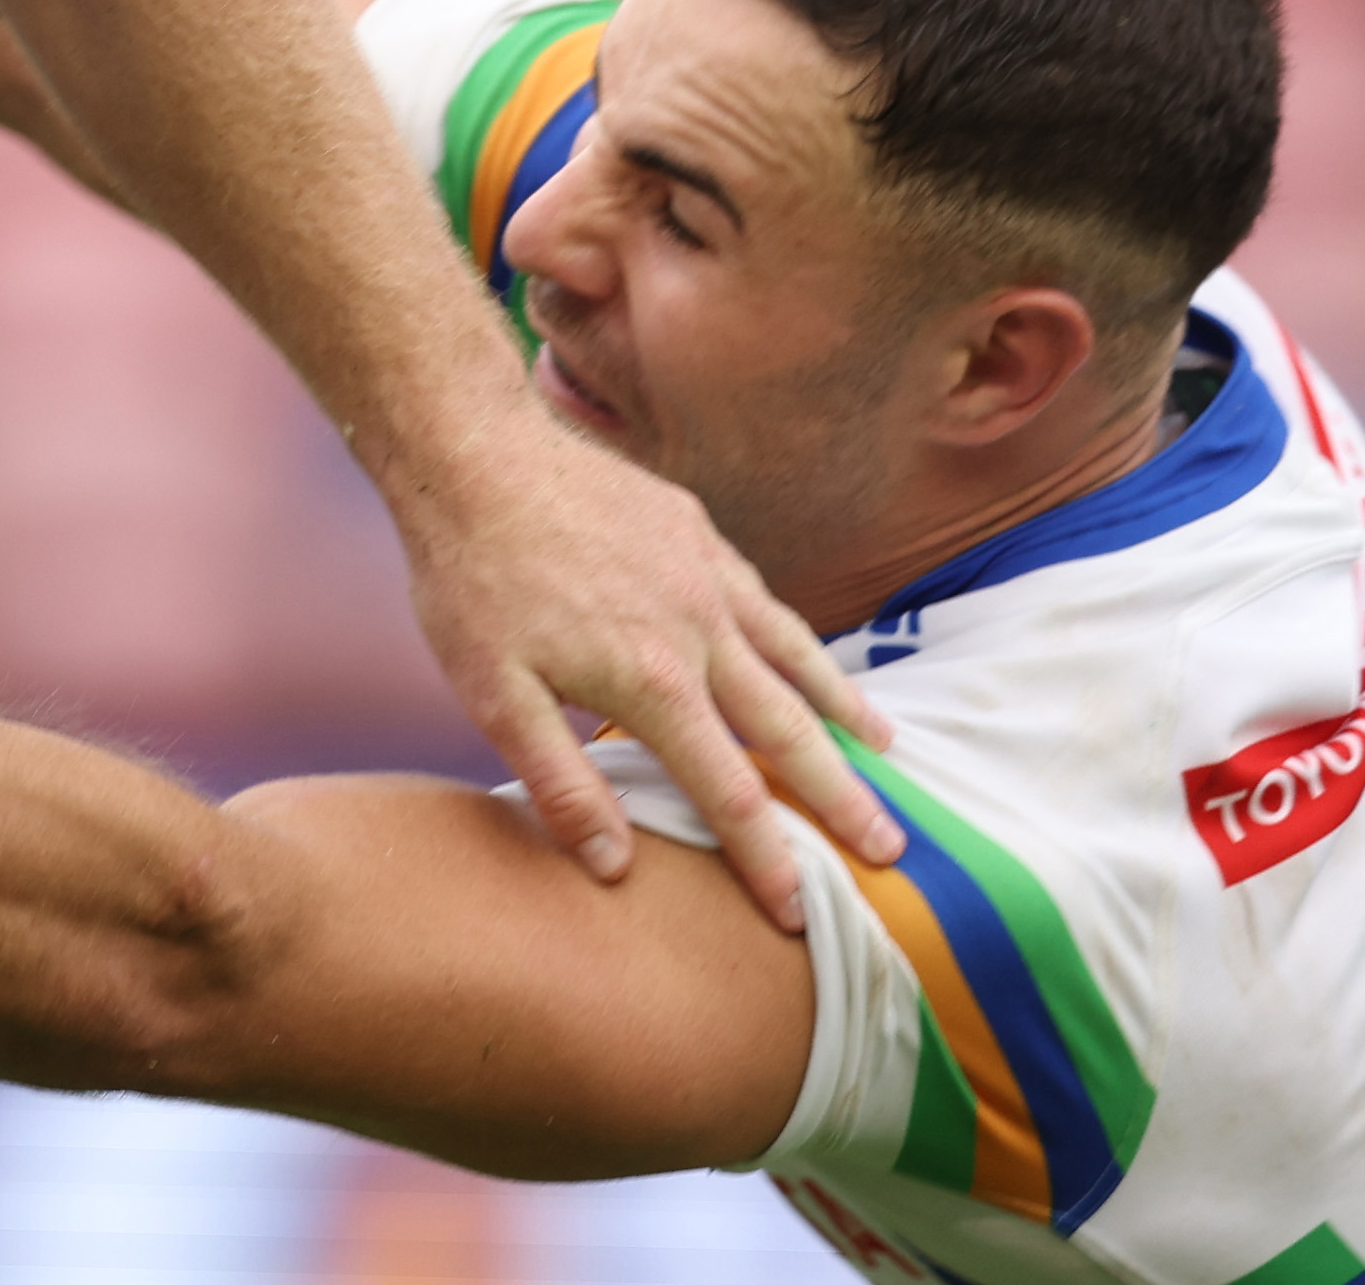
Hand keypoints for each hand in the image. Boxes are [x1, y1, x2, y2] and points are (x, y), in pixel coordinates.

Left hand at [398, 403, 899, 929]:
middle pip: (791, 731)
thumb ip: (561, 784)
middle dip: (842, 798)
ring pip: (795, 654)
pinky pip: (764, 598)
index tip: (799, 912)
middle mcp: (700, 630)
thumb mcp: (493, 695)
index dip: (768, 858)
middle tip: (892, 847)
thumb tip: (615, 867)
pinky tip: (807, 652)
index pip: (732, 794)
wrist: (473, 452)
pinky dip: (799, 636)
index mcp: (654, 683)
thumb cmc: (472, 580)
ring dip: (842, 708)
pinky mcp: (695, 529)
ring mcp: (705, 573)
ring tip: (883, 749)